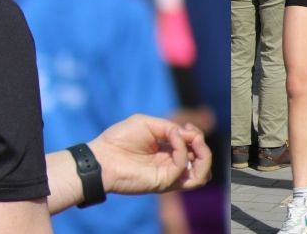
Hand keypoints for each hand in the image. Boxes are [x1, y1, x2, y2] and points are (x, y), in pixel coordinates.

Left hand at [90, 115, 210, 195]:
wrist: (102, 157)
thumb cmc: (120, 138)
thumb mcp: (149, 124)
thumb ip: (171, 128)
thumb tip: (191, 136)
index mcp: (168, 153)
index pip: (194, 150)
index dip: (196, 136)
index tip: (187, 126)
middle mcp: (171, 166)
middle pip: (202, 164)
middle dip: (203, 145)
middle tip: (192, 134)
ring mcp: (168, 175)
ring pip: (201, 175)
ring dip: (203, 153)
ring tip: (193, 139)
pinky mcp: (163, 182)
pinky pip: (182, 167)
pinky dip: (182, 148)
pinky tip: (172, 137)